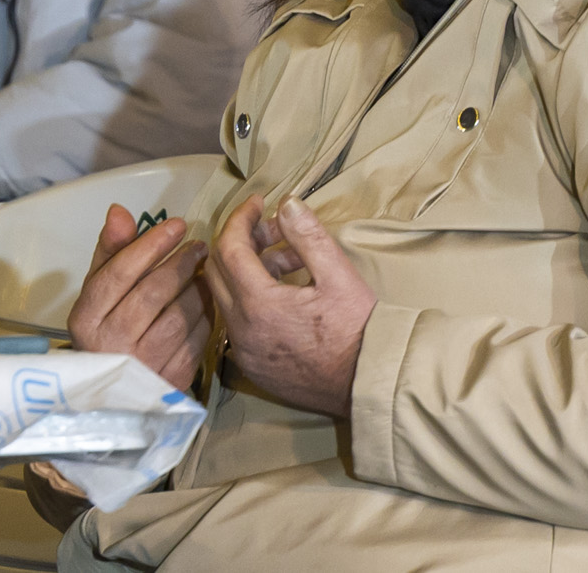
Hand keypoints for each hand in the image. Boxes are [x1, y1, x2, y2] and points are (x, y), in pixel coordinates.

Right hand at [68, 204, 211, 391]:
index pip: (121, 272)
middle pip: (153, 292)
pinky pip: (197, 339)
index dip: (152, 244)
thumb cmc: (107, 329)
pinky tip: (207, 301)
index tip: (178, 225)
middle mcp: (111, 344)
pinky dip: (206, 315)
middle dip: (180, 263)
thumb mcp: (99, 291)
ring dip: (197, 288)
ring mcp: (142, 367)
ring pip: (180, 316)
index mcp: (86, 319)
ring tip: (204, 272)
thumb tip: (120, 211)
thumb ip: (110, 251)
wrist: (117, 392)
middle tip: (199, 247)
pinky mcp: (171, 381)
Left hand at [201, 196, 373, 417]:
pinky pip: (238, 323)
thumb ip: (308, 236)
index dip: (240, 218)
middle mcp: (241, 331)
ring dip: (249, 270)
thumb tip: (285, 203)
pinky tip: (286, 293)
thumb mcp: (339, 274)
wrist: (369, 384)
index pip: (228, 248)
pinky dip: (252, 299)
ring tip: (292, 260)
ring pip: (228, 296)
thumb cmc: (358, 330)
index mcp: (258, 305)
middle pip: (218, 271)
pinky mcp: (253, 367)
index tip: (258, 202)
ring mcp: (244, 352)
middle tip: (275, 229)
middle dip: (242, 241)